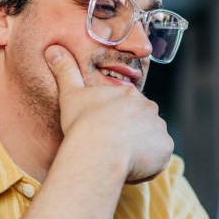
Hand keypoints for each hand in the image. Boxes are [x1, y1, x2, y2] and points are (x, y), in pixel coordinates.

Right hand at [45, 45, 172, 182]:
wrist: (98, 148)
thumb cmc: (83, 123)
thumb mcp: (70, 95)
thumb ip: (65, 72)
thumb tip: (53, 49)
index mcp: (129, 94)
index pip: (128, 109)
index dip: (116, 124)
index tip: (103, 134)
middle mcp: (149, 108)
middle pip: (143, 124)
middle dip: (130, 136)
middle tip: (110, 149)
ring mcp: (159, 128)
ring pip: (151, 142)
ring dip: (139, 152)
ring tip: (118, 160)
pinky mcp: (165, 148)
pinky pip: (159, 160)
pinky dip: (147, 167)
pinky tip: (128, 168)